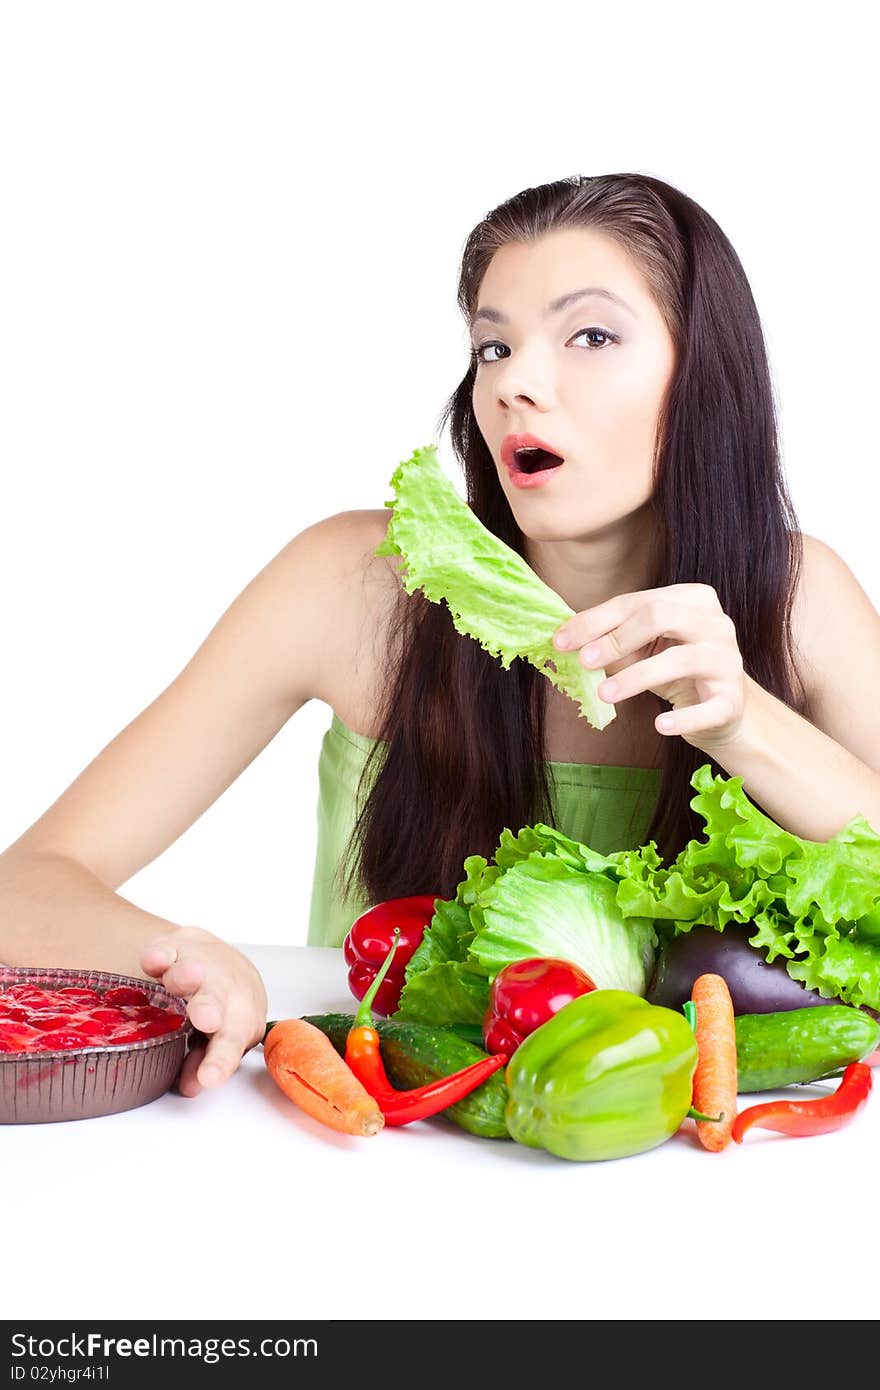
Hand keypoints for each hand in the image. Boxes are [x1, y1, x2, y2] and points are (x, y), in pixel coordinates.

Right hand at [139, 925, 267, 1096]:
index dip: (220, 1060)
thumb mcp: (216, 1038)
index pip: (231, 1043)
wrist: (224, 963)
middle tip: (207, 1018)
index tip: (209, 1078)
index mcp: (239, 1020)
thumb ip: (203, 1060)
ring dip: (186, 975)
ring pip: (193, 969)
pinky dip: (160, 954)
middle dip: (209, 1009)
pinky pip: (167, 948)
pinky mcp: (178, 945)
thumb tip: (192, 1086)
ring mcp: (203, 964)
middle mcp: (225, 990)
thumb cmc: (222, 1010)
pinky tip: (154, 960)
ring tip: (183, 978)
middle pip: (217, 1000)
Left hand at [553, 582, 747, 749]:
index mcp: (693, 600)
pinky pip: (708, 708)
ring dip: (637, 677)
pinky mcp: (732, 700)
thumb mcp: (643, 651)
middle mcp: (716, 624)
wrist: (722, 710)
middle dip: (616, 638)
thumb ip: (611, 642)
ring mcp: (728, 661)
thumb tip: (566, 642)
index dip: (595, 620)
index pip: (636, 602)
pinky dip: (683, 717)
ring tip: (604, 694)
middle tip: (584, 661)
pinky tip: (659, 724)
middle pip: (661, 617)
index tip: (562, 640)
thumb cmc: (676, 671)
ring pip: (682, 660)